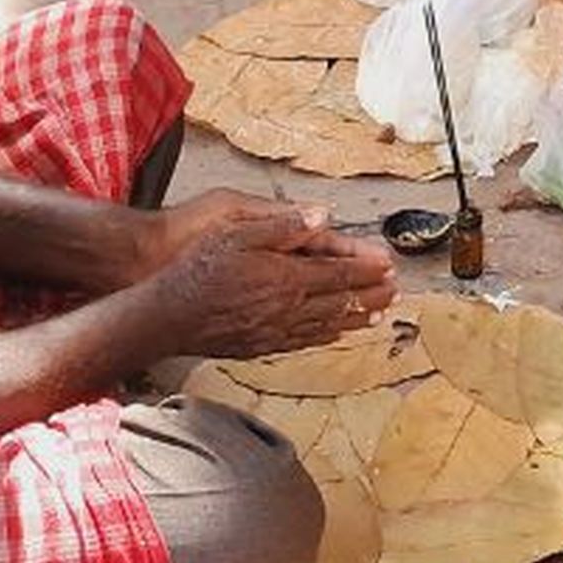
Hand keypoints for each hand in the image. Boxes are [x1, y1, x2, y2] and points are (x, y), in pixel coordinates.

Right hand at [147, 202, 396, 358]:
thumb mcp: (238, 231)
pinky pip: (305, 341)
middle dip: (371, 295)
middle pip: (341, 301)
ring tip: (378, 314)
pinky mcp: (262, 345)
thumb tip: (323, 217)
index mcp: (287, 277)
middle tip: (395, 291)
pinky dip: (328, 335)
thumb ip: (283, 225)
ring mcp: (276, 331)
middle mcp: (288, 308)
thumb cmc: (197, 268)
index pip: (339, 272)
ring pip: (328, 325)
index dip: (367, 269)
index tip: (388, 266)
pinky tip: (335, 333)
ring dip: (357, 318)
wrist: (167, 315)